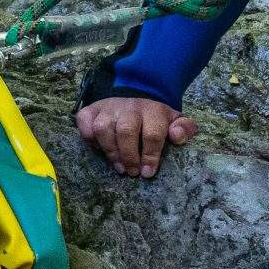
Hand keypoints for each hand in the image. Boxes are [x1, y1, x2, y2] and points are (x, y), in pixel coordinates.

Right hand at [76, 95, 195, 178]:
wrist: (135, 96)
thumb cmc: (155, 119)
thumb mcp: (174, 121)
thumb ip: (184, 128)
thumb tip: (177, 136)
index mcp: (153, 110)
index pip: (152, 133)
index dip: (150, 155)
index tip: (148, 173)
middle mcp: (129, 107)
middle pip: (126, 131)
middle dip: (129, 156)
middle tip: (131, 173)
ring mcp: (109, 108)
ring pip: (103, 128)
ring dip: (110, 151)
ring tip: (118, 167)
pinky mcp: (91, 110)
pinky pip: (84, 122)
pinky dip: (88, 137)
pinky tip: (98, 149)